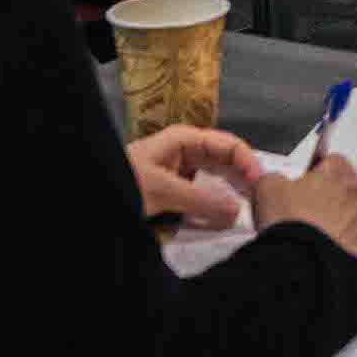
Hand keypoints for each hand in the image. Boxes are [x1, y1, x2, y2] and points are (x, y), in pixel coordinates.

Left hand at [129, 122, 255, 229]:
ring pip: (216, 179)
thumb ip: (201, 200)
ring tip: (248, 210)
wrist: (96, 192)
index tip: (258, 184)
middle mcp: (187, 151)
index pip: (227, 144)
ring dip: (230, 193)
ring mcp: (182, 170)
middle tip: (260, 200)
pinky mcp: (176, 189)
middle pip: (225, 161)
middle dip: (242, 178)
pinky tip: (224, 217)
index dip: (246, 161)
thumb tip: (236, 211)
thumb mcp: (163, 191)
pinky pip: (202, 194)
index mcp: (185, 139)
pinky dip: (214, 204)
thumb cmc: (126, 181)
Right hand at [251, 154, 356, 276]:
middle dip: (331, 201)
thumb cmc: (294, 227)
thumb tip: (274, 181)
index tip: (305, 188)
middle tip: (308, 218)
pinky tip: (331, 254)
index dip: (315, 175)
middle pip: (347, 190)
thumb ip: (273, 178)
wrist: (311, 268)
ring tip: (318, 240)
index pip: (331, 162)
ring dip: (343, 224)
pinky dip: (352, 246)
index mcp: (339, 173)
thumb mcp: (267, 191)